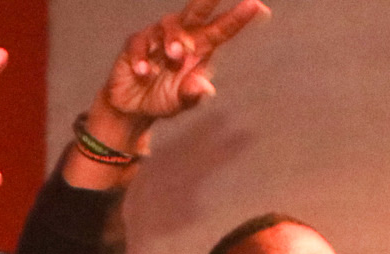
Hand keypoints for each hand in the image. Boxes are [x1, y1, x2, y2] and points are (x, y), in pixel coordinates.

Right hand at [92, 0, 268, 137]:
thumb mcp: (181, 103)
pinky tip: (143, 72)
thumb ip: (192, 95)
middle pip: (197, 11)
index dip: (238, 18)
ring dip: (173, 38)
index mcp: (201, 47)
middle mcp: (182, 36)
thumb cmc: (164, 99)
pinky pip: (140, 43)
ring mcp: (158, 37)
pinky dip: (142, 57)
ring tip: (173, 57)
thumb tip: (205, 88)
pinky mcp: (136, 44)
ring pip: (169, 25)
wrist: (133, 108)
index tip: (257, 5)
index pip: (222, 29)